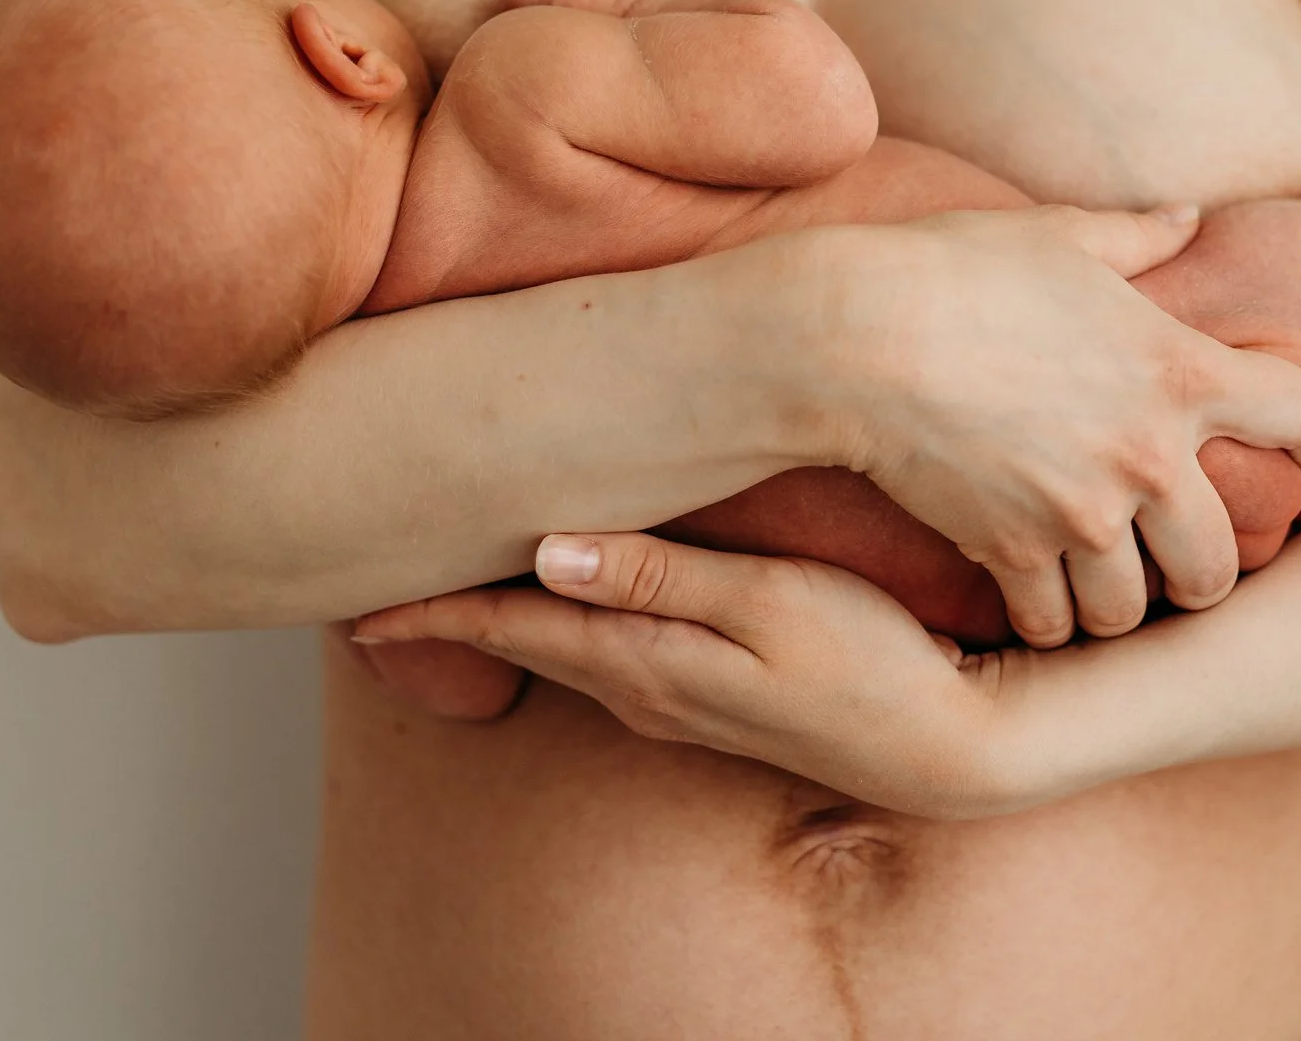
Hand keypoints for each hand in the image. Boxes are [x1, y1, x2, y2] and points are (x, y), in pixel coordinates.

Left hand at [353, 533, 1039, 818]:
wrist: (947, 748)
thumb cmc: (870, 661)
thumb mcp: (772, 603)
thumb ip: (660, 574)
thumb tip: (544, 551)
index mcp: (643, 658)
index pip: (506, 624)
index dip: (429, 603)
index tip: (353, 583)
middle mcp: (642, 688)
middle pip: (516, 639)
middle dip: (444, 608)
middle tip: (372, 569)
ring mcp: (675, 701)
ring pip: (557, 647)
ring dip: (497, 614)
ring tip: (444, 577)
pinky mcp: (709, 699)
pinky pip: (602, 654)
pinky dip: (557, 626)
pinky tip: (561, 598)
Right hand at [805, 205, 1300, 647]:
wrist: (849, 337)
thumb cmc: (950, 271)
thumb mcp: (1055, 237)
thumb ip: (1136, 236)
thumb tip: (1187, 215)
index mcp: (1179, 369)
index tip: (1295, 456)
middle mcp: (1148, 455)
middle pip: (1225, 560)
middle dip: (1204, 569)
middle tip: (1175, 559)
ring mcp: (1081, 515)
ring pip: (1135, 609)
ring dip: (1118, 603)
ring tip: (1095, 585)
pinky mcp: (1012, 553)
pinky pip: (1053, 623)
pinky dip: (1044, 618)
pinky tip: (1028, 592)